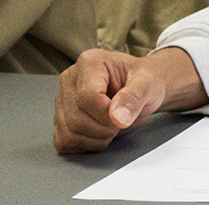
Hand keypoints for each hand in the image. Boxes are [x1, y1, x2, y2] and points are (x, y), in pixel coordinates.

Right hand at [53, 48, 206, 153]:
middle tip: (123, 121)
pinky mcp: (60, 118)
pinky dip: (85, 145)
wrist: (141, 86)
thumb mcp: (148, 83)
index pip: (87, 97)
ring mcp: (62, 99)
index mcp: (90, 62)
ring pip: (69, 133)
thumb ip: (134, 97)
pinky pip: (65, 141)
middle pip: (76, 119)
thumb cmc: (144, 80)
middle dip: (105, 129)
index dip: (107, 115)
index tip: (124, 117)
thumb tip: (118, 118)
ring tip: (113, 126)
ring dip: (97, 139)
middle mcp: (70, 79)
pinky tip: (101, 134)